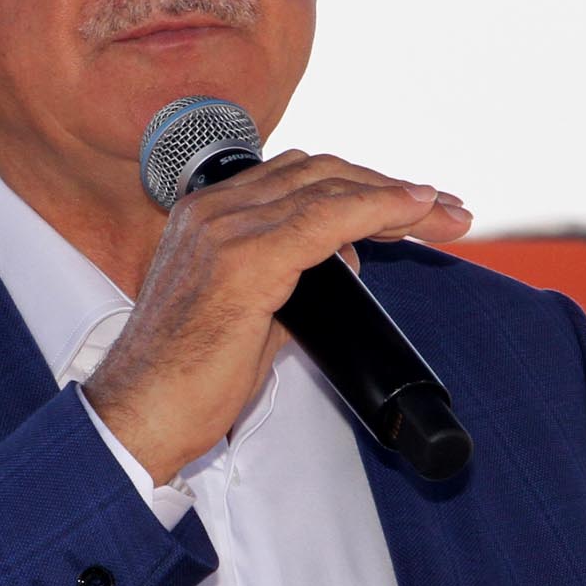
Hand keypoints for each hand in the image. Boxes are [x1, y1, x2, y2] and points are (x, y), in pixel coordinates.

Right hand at [87, 151, 471, 482]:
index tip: (413, 205)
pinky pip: (329, 216)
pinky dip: (379, 209)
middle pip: (321, 172)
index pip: (298, 177)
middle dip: (390, 187)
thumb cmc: (186, 378)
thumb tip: (347, 263)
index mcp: (207, 215)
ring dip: (398, 198)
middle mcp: (214, 209)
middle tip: (446, 210)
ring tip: (446, 216)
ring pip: (331, 187)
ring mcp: (227, 229)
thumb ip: (292, 279)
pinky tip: (414, 213)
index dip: (362, 185)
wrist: (139, 414)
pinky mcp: (246, 260)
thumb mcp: (248, 313)